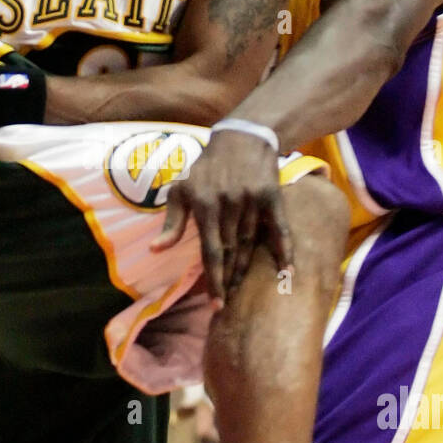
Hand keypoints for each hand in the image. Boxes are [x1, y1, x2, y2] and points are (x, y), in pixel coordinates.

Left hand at [152, 130, 291, 307]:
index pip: (210, 252)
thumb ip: (172, 222)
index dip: (213, 280)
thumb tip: (155, 250)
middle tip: (228, 303)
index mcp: (204, 205)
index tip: (216, 305)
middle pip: (231, 252)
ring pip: (250, 243)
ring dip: (248, 268)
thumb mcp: (182, 189)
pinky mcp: (271, 196)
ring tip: (242, 289)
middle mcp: (228, 204)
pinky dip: (284, 249)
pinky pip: (278, 227)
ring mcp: (251, 200)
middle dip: (228, 279)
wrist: (241, 137)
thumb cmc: (206, 168)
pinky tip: (287, 271)